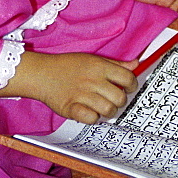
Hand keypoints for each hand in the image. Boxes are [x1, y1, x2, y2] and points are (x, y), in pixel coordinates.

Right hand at [0, 50, 136, 123]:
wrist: (42, 73)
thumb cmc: (67, 66)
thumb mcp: (92, 59)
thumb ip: (115, 64)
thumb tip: (135, 64)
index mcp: (99, 67)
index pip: (127, 78)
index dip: (132, 86)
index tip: (128, 88)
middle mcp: (92, 80)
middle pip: (120, 98)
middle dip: (119, 101)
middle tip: (111, 99)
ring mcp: (81, 94)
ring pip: (108, 110)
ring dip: (107, 111)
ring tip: (100, 107)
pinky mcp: (71, 108)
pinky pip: (91, 118)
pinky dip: (92, 118)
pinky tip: (88, 111)